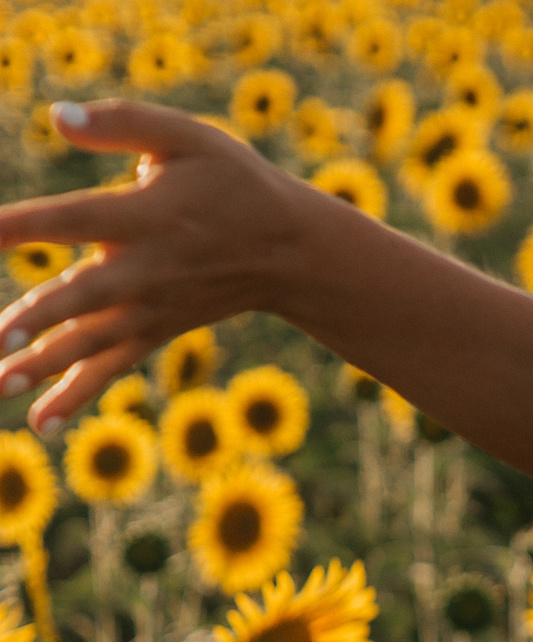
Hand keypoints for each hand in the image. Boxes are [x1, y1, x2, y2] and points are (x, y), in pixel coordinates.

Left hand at [0, 100, 308, 432]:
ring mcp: (152, 308)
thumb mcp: (189, 138)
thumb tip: (56, 115)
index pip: (73, 218)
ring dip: (44, 366)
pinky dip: (79, 394)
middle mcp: (147, 269)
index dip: (23, 227)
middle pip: (84, 297)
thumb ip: (122, 123)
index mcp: (147, 215)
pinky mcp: (156, 331)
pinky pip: (113, 367)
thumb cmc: (234, 183)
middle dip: (39, 319)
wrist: (294, 252)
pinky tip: (41, 423)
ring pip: (92, 341)